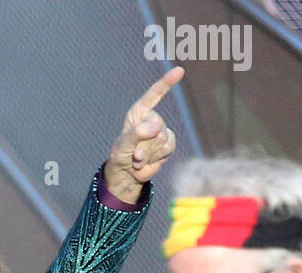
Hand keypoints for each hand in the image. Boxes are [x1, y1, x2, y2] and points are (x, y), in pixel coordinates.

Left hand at [104, 66, 182, 202]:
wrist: (127, 173)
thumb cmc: (121, 155)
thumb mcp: (124, 145)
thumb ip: (137, 134)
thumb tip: (157, 127)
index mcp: (139, 112)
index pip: (154, 94)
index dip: (167, 83)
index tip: (180, 71)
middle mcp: (152, 118)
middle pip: (158, 126)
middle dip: (145, 144)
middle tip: (134, 154)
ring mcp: (162, 131)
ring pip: (163, 139)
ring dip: (149, 154)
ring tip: (138, 159)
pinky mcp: (168, 144)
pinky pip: (169, 147)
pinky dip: (157, 158)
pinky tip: (148, 162)